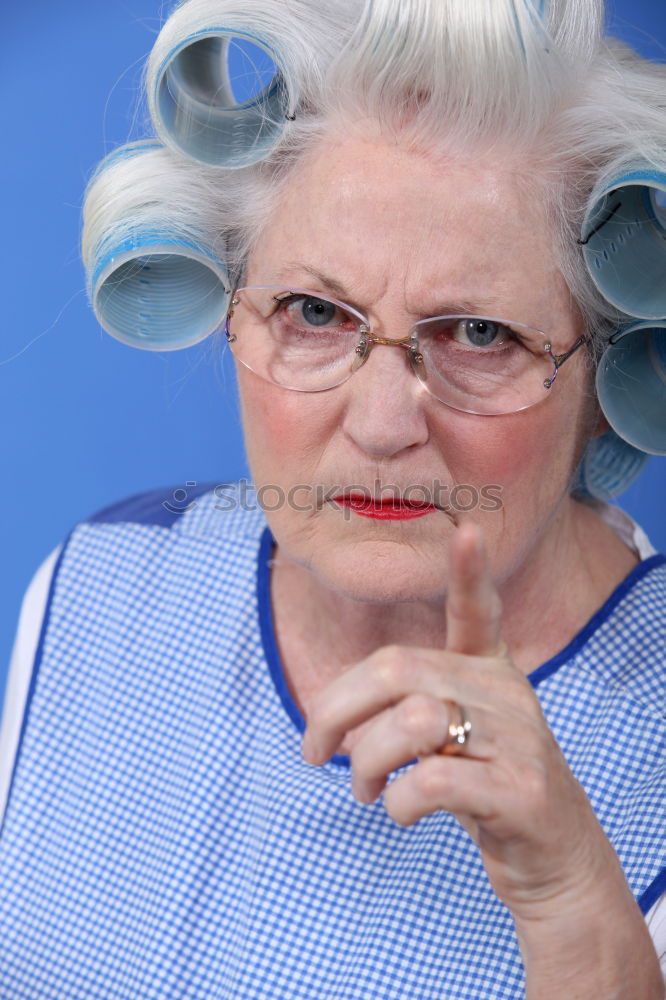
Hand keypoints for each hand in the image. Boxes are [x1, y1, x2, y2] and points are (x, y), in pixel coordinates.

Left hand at [301, 521, 618, 921]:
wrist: (557, 859)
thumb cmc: (487, 787)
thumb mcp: (457, 735)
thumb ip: (411, 710)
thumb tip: (332, 722)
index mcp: (490, 672)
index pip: (479, 612)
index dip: (470, 572)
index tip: (466, 530)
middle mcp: (508, 693)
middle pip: (398, 669)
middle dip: (336, 709)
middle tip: (315, 752)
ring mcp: (519, 740)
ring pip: (413, 722)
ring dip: (366, 761)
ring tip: (364, 788)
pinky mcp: (522, 791)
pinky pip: (433, 781)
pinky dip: (398, 800)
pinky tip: (402, 811)